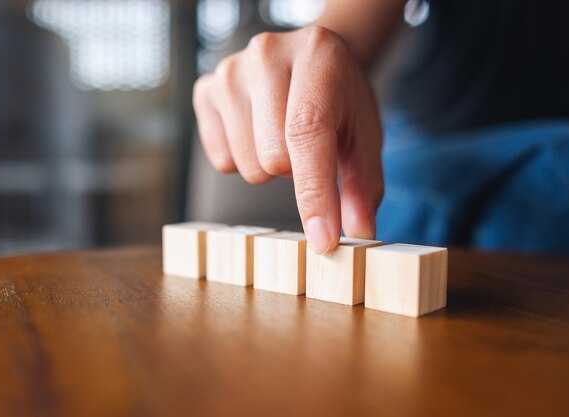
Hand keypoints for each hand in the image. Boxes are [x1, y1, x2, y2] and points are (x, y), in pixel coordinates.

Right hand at [193, 26, 382, 253]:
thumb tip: (359, 233)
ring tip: (281, 135)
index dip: (314, 192)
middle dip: (295, 171)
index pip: (307, 131)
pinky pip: (221, 160)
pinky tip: (256, 130)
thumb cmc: (339, 98)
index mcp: (318, 56)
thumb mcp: (363, 135)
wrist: (309, 59)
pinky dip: (242, 159)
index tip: (323, 240)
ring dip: (268, 166)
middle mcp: (267, 54)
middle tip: (308, 146)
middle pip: (272, 158)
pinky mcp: (205, 89)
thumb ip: (363, 185)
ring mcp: (230, 71)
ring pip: (245, 164)